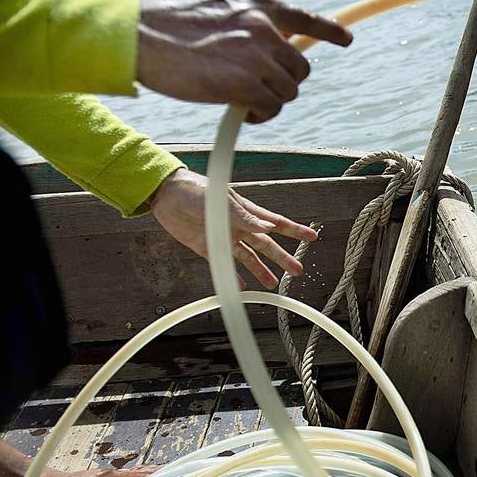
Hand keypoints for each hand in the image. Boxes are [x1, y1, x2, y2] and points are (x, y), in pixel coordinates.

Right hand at [136, 0, 352, 122]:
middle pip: (299, 68)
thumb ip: (247, 19)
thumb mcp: (218, 5)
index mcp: (258, 4)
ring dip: (270, 101)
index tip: (345, 39)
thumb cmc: (170, 24)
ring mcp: (257, 55)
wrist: (141, 35)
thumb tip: (268, 39)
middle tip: (256, 89)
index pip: (304, 18)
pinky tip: (240, 110)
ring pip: (288, 91)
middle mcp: (264, 26)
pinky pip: (270, 108)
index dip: (328, 31)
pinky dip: (259, 114)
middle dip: (283, 82)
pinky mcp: (245, 84)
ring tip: (242, 99)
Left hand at [148, 168, 316, 289]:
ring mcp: (224, 238)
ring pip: (248, 258)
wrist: (165, 194)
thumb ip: (243, 216)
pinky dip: (234, 277)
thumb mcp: (220, 200)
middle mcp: (238, 226)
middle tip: (297, 270)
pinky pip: (225, 265)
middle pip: (266, 245)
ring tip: (273, 284)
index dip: (294, 231)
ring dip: (261, 271)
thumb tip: (267, 227)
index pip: (275, 223)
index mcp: (244, 212)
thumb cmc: (193, 189)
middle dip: (282, 258)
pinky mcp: (207, 247)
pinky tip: (243, 287)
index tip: (311, 237)